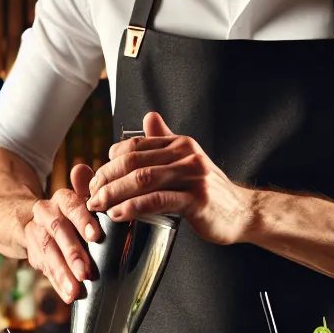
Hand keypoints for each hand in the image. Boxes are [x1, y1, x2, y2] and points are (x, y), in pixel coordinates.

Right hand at [22, 163, 104, 303]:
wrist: (26, 217)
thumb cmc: (66, 212)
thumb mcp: (76, 199)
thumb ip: (84, 188)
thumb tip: (82, 169)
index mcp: (62, 199)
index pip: (72, 205)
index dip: (83, 220)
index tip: (95, 236)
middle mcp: (46, 213)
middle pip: (58, 232)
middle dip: (72, 253)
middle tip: (86, 272)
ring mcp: (35, 232)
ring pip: (47, 251)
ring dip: (62, 273)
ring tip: (75, 291)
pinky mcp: (31, 252)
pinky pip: (43, 267)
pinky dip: (57, 283)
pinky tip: (68, 295)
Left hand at [86, 112, 251, 243]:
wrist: (242, 213)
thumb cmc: (210, 191)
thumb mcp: (188, 161)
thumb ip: (166, 141)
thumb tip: (149, 117)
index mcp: (180, 144)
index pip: (133, 146)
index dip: (109, 163)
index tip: (96, 180)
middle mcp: (186, 155)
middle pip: (133, 162)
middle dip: (105, 178)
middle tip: (91, 194)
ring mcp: (193, 176)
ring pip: (142, 180)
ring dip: (113, 193)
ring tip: (98, 206)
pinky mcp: (196, 200)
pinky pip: (158, 201)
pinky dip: (133, 207)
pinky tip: (119, 215)